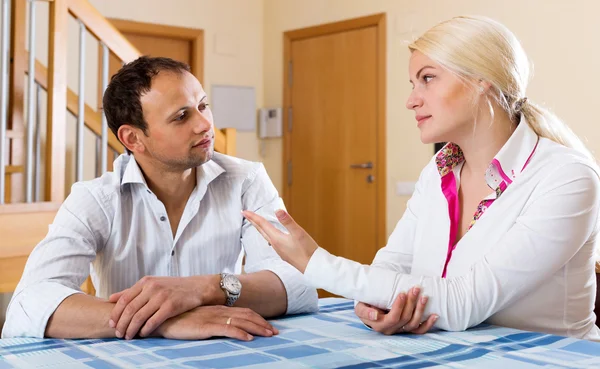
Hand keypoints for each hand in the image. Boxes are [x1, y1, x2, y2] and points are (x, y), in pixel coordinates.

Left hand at [108, 275, 217, 338]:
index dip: (116, 313)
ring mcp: (162, 297)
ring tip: (128, 337)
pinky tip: (143, 334)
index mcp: (145, 282)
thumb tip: (111, 298)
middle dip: (122, 324)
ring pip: (139, 316)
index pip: (124, 299)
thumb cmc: (172, 287)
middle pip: (130, 309)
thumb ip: (131, 291)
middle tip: (118, 334)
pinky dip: (145, 329)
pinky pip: (153, 321)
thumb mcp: (152, 284)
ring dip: (131, 329)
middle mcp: (152, 288)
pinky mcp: (171, 306)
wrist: (196, 287)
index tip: (112, 324)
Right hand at [157, 305, 278, 340]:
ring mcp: (212, 318)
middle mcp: (218, 312)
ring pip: (241, 321)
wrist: (161, 317)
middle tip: (275, 332)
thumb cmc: (178, 320)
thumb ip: (209, 321)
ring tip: (269, 334)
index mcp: (217, 309)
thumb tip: (221, 327)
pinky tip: (249, 339)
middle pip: (246, 315)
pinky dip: (240, 333)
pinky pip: (227, 329)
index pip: (243, 312)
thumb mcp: (197, 320)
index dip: (257, 318)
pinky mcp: (205, 326)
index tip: (268, 326)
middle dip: (263, 323)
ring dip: (257, 328)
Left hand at [242, 209, 317, 272]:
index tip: (244, 211)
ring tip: (256, 223)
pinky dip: (268, 235)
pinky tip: (271, 236)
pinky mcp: (285, 253)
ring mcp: (279, 250)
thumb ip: (288, 221)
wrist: (312, 267)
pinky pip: (272, 241)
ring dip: (259, 228)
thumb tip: (278, 210)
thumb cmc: (307, 250)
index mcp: (276, 238)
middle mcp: (275, 245)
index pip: (262, 224)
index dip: (253, 217)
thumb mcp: (298, 233)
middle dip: (253, 221)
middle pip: (261, 230)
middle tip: (245, 214)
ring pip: (266, 236)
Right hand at [354, 287, 437, 334]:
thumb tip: (375, 315)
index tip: (402, 293)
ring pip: (413, 323)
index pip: (393, 318)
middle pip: (405, 318)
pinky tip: (434, 315)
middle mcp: (391, 330)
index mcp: (380, 325)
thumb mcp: (360, 307)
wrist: (368, 310)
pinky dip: (428, 324)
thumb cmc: (365, 306)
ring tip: (424, 296)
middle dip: (411, 302)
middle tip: (415, 289)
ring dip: (420, 310)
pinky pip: (419, 330)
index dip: (399, 307)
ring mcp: (400, 330)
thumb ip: (365, 311)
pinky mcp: (407, 328)